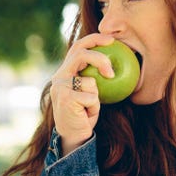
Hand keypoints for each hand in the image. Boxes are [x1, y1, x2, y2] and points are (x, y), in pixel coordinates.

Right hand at [50, 33, 116, 155]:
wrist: (73, 136)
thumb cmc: (85, 115)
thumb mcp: (91, 93)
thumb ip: (95, 77)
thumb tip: (117, 63)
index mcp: (65, 72)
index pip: (78, 47)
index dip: (94, 39)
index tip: (112, 40)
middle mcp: (59, 76)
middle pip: (81, 54)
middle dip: (100, 58)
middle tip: (112, 71)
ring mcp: (60, 86)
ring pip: (91, 82)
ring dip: (96, 97)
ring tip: (88, 108)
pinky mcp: (65, 97)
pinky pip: (92, 97)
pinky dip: (94, 107)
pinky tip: (85, 115)